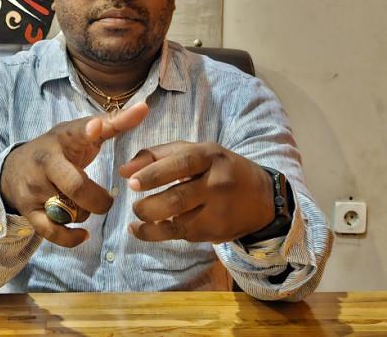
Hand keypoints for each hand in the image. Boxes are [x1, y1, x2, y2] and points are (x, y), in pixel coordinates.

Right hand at [1, 103, 148, 247]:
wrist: (13, 169)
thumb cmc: (59, 149)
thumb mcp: (79, 133)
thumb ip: (113, 123)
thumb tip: (145, 108)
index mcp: (62, 138)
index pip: (74, 132)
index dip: (86, 131)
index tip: (96, 128)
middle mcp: (46, 162)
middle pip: (75, 185)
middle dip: (98, 200)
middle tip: (108, 201)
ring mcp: (35, 188)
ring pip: (68, 210)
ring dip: (85, 214)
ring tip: (85, 206)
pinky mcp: (29, 210)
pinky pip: (51, 231)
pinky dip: (70, 237)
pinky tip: (83, 235)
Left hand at [119, 142, 274, 243]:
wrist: (262, 198)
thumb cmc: (218, 169)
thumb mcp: (195, 152)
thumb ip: (157, 156)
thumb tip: (123, 170)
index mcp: (209, 156)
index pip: (181, 164)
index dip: (154, 174)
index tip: (130, 182)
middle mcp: (216, 183)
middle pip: (177, 198)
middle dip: (149, 206)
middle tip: (134, 206)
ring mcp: (218, 211)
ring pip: (178, 222)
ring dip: (151, 223)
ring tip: (137, 218)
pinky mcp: (216, 232)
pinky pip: (181, 235)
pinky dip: (156, 234)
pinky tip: (141, 230)